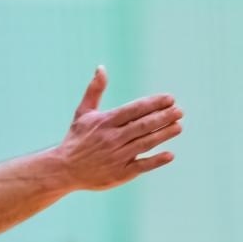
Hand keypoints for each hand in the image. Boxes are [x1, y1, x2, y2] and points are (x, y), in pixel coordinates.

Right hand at [58, 67, 182, 190]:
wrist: (63, 170)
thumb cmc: (76, 139)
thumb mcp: (82, 113)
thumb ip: (94, 91)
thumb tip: (101, 67)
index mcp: (104, 122)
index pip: (134, 109)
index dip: (154, 103)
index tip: (170, 98)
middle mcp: (111, 138)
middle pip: (143, 125)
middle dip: (164, 117)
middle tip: (179, 111)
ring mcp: (116, 156)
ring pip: (146, 143)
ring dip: (164, 134)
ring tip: (178, 126)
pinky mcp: (119, 173)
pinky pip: (141, 165)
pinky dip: (156, 160)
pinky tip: (169, 154)